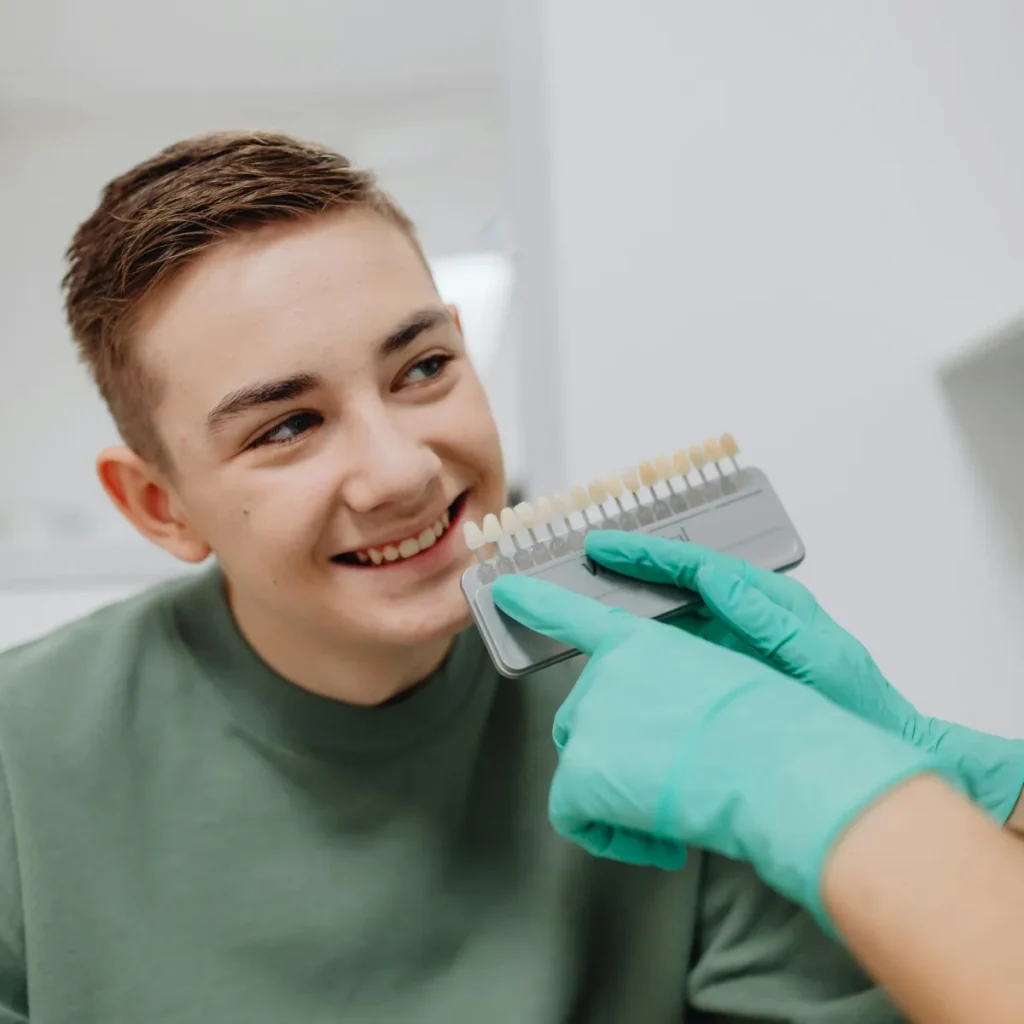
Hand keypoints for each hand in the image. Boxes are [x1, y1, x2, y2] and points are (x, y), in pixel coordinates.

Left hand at [491, 572, 939, 927]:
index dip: (536, 602)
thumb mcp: (723, 684)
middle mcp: (606, 674)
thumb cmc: (774, 730)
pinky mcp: (582, 770)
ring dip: (616, 793)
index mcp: (642, 644)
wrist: (778, 762)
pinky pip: (573, 815)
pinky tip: (656, 838)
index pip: (575, 616)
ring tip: (672, 807)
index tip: (504, 587)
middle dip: (614, 754)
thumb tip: (654, 731)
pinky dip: (611, 835)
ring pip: (580, 766)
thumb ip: (674, 690)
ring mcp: (591, 718)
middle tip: (665, 778)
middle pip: (583, 718)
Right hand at [585, 530, 1023, 823]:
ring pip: (670, 619)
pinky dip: (644, 650)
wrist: (874, 756)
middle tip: (583, 565)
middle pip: (674, 585)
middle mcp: (744, 618)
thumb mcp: (817, 656)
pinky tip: (617, 658)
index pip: (695, 567)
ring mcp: (731, 649)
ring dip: (629, 609)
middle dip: (628, 572)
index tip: (605, 547)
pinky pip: (675, 656)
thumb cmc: (857, 707)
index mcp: (766, 602)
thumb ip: (768, 617)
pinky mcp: (722, 678)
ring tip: (584, 603)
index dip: (647, 555)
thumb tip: (718, 578)